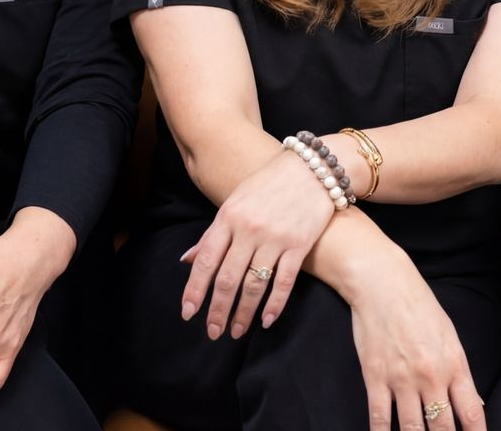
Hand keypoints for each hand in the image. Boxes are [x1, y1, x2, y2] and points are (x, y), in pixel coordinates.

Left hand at [183, 147, 336, 339]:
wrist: (312, 167)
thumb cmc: (269, 183)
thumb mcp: (235, 202)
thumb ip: (213, 233)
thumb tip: (188, 260)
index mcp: (228, 217)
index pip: (206, 261)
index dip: (195, 290)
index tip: (189, 313)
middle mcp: (249, 230)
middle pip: (228, 279)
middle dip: (218, 310)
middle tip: (214, 332)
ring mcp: (275, 238)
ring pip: (254, 285)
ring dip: (243, 313)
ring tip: (236, 332)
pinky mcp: (299, 245)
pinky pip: (284, 282)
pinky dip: (275, 304)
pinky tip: (267, 320)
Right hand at [346, 254, 486, 430]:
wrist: (384, 284)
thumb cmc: (420, 307)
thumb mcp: (449, 337)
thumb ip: (460, 373)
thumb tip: (473, 404)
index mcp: (454, 365)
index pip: (471, 413)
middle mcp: (431, 376)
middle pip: (443, 428)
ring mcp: (402, 380)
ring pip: (412, 429)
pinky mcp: (375, 378)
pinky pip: (379, 418)